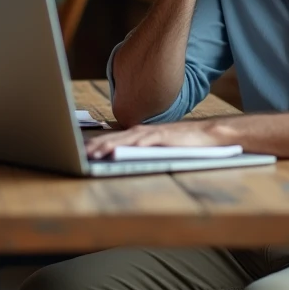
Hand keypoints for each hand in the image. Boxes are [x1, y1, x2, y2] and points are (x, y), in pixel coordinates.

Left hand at [85, 120, 227, 158]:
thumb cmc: (182, 143)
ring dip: (109, 145)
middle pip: (115, 138)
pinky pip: (145, 141)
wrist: (207, 135)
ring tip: (95, 153)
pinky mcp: (163, 137)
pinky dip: (132, 145)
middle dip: (97, 146)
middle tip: (81, 154)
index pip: (114, 139)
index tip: (83, 152)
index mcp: (138, 134)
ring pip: (126, 139)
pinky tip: (122, 150)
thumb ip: (141, 150)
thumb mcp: (157, 147)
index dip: (98, 145)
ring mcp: (152, 133)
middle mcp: (142, 131)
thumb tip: (121, 158)